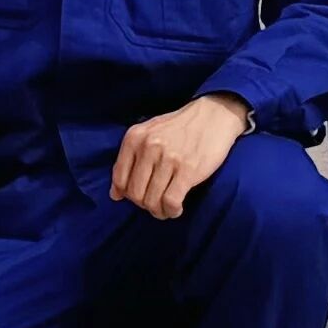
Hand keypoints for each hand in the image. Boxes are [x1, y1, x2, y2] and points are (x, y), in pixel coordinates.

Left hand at [108, 92, 252, 219]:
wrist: (213, 116)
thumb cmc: (179, 127)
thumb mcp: (149, 134)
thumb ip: (130, 160)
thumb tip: (114, 195)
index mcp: (134, 137)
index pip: (119, 179)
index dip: (127, 195)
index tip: (140, 196)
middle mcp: (148, 147)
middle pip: (135, 194)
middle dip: (144, 205)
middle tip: (156, 203)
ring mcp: (168, 159)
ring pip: (152, 201)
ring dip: (159, 211)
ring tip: (166, 208)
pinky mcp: (188, 170)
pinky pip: (171, 201)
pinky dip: (172, 211)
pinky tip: (176, 208)